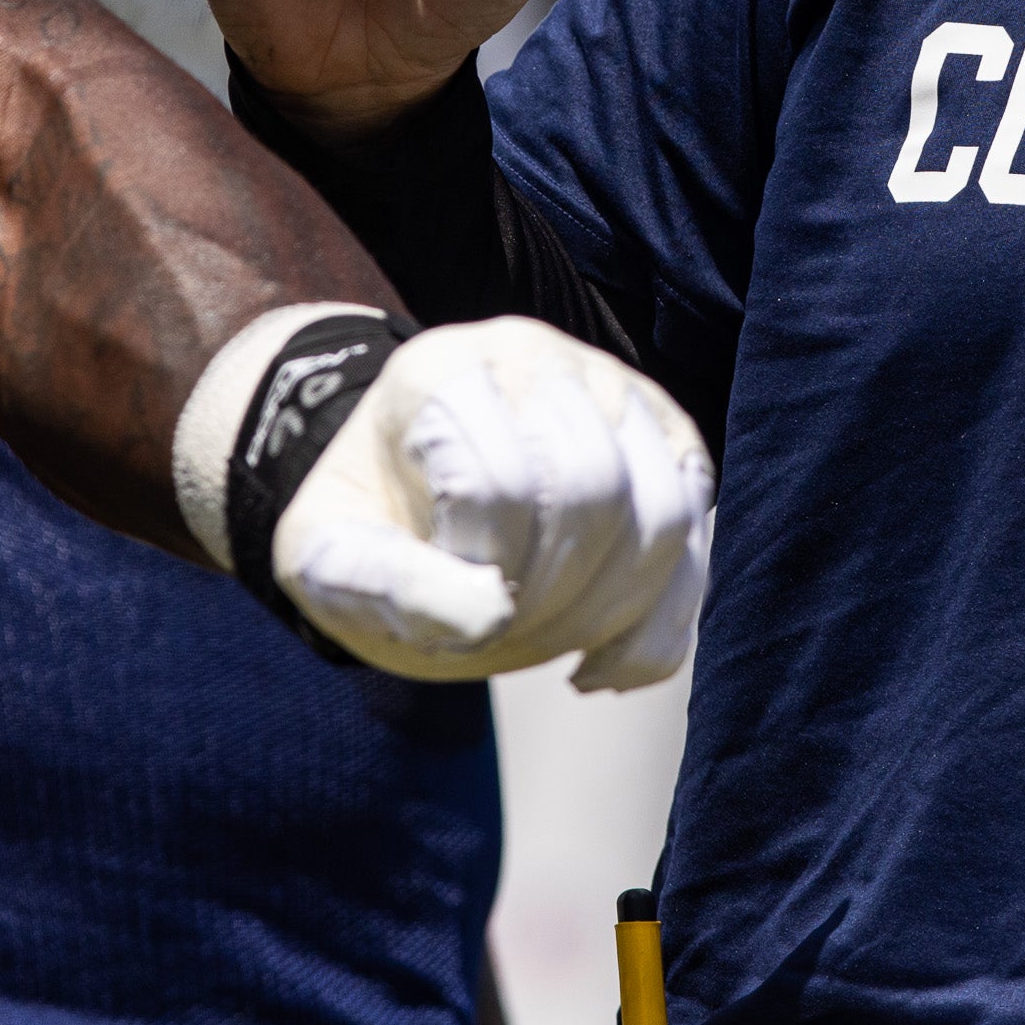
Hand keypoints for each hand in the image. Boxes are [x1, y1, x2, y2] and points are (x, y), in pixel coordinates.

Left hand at [275, 319, 712, 691]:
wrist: (406, 493)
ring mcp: (615, 392)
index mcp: (442, 370)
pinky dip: (653, 629)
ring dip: (608, 611)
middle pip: (594, 487)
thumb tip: (488, 617)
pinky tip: (594, 666)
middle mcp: (537, 358)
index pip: (496, 480)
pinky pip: (698, 543)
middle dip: (552, 594)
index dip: (478, 571)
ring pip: (663, 512)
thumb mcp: (325, 558)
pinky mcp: (668, 443)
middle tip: (503, 636)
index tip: (447, 607)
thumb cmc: (366, 525)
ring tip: (544, 642)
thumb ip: (382, 584)